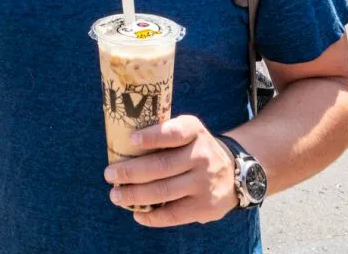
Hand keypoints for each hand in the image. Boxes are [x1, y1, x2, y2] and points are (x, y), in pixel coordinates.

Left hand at [104, 115, 236, 227]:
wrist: (237, 173)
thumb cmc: (197, 149)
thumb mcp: (189, 132)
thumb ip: (165, 135)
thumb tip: (123, 146)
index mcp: (194, 131)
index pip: (173, 133)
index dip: (152, 137)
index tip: (131, 139)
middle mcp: (201, 155)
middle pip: (161, 166)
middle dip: (130, 172)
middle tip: (109, 175)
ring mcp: (204, 182)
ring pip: (163, 191)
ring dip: (135, 195)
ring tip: (116, 196)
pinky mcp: (205, 207)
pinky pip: (173, 214)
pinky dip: (151, 216)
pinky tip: (136, 214)